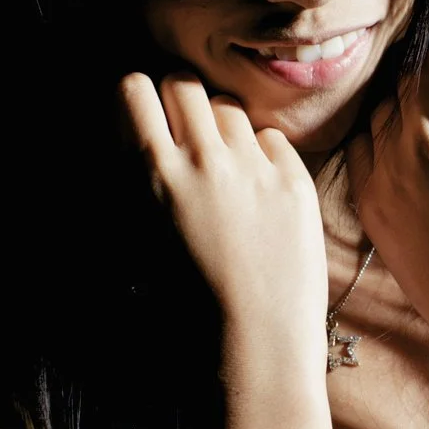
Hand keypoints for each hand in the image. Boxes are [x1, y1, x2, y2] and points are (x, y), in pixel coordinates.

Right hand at [119, 69, 328, 356]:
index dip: (138, 98)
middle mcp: (204, 160)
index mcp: (156, 175)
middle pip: (184, 84)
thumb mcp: (142, 241)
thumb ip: (140, 181)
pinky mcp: (295, 180)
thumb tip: (140, 142)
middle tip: (185, 131)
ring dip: (221, 126)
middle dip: (180, 100)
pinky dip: (262, 154)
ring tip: (225, 166)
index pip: (133, 89)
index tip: (146, 115)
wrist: (256, 343)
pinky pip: (271, 138)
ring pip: (229, 108)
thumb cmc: (188, 308)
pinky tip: (259, 190)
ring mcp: (254, 167)